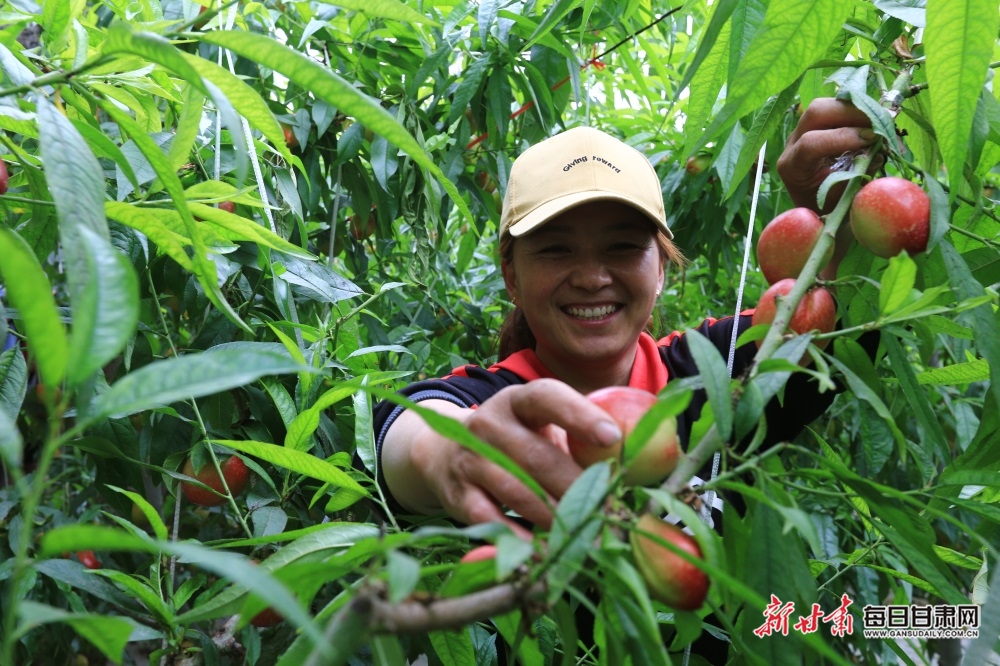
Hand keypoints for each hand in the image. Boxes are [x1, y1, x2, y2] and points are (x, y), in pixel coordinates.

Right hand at [395, 379, 622, 537]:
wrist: (444, 452)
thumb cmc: (516, 439)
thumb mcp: (538, 425)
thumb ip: (576, 436)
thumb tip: (640, 460)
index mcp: (517, 400)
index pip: (547, 397)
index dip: (579, 415)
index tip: (611, 436)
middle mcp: (488, 423)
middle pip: (537, 456)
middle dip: (577, 487)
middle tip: (612, 510)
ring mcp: (470, 459)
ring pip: (517, 492)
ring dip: (555, 517)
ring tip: (588, 534)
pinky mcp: (457, 495)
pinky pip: (491, 520)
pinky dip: (519, 538)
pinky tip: (545, 549)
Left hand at [777, 98, 879, 212]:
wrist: (818, 208)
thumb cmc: (831, 208)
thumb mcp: (843, 200)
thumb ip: (857, 177)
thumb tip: (878, 152)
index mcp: (793, 168)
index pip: (810, 143)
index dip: (842, 137)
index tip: (871, 139)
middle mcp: (791, 146)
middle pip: (815, 112)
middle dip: (850, 113)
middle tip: (880, 122)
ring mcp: (800, 132)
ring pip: (825, 105)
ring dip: (855, 109)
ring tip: (880, 120)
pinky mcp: (813, 126)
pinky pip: (833, 109)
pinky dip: (855, 111)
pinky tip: (874, 120)